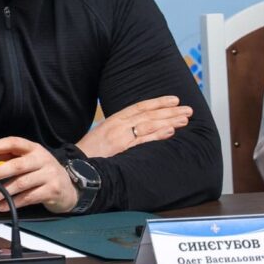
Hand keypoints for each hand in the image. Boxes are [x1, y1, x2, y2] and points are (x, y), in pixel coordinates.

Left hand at [0, 137, 77, 213]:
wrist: (69, 188)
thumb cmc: (42, 172)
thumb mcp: (29, 161)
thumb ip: (11, 157)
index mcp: (34, 148)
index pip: (13, 142)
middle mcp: (42, 159)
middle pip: (17, 165)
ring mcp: (49, 175)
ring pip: (21, 184)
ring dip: (2, 193)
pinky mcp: (52, 190)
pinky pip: (29, 197)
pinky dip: (14, 203)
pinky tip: (2, 206)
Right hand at [76, 96, 190, 158]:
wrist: (75, 164)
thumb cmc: (89, 152)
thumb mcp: (103, 135)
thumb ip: (119, 131)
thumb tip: (138, 130)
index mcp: (114, 120)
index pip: (139, 107)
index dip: (158, 102)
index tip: (174, 100)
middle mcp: (118, 125)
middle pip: (148, 114)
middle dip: (169, 111)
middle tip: (188, 109)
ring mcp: (120, 136)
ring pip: (149, 124)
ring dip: (168, 120)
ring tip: (185, 119)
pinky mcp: (121, 148)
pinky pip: (142, 140)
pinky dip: (157, 134)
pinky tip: (170, 131)